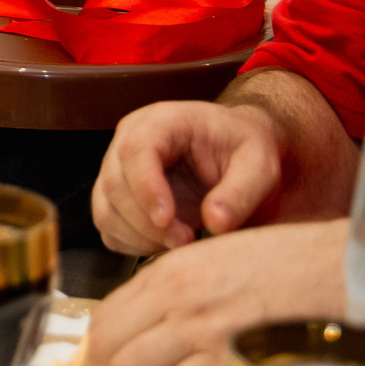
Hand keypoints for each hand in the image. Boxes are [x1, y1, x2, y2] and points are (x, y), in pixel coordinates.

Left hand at [82, 219, 348, 365]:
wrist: (346, 268)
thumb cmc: (295, 268)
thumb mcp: (220, 264)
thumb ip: (182, 297)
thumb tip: (157, 341)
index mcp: (170, 273)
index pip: (105, 319)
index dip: (99, 359)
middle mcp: (175, 297)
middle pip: (107, 347)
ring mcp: (200, 326)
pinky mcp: (228, 357)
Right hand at [91, 99, 283, 254]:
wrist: (235, 150)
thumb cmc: (244, 149)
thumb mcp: (260, 166)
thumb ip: (241, 193)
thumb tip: (215, 222)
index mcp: (162, 121)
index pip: (135, 149)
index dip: (145, 188)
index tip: (168, 220)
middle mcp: (130, 139)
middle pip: (114, 183)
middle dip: (147, 223)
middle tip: (187, 239)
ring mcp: (118, 167)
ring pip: (104, 209)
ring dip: (138, 236)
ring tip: (181, 241)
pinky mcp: (117, 195)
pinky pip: (108, 226)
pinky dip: (131, 243)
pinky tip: (164, 242)